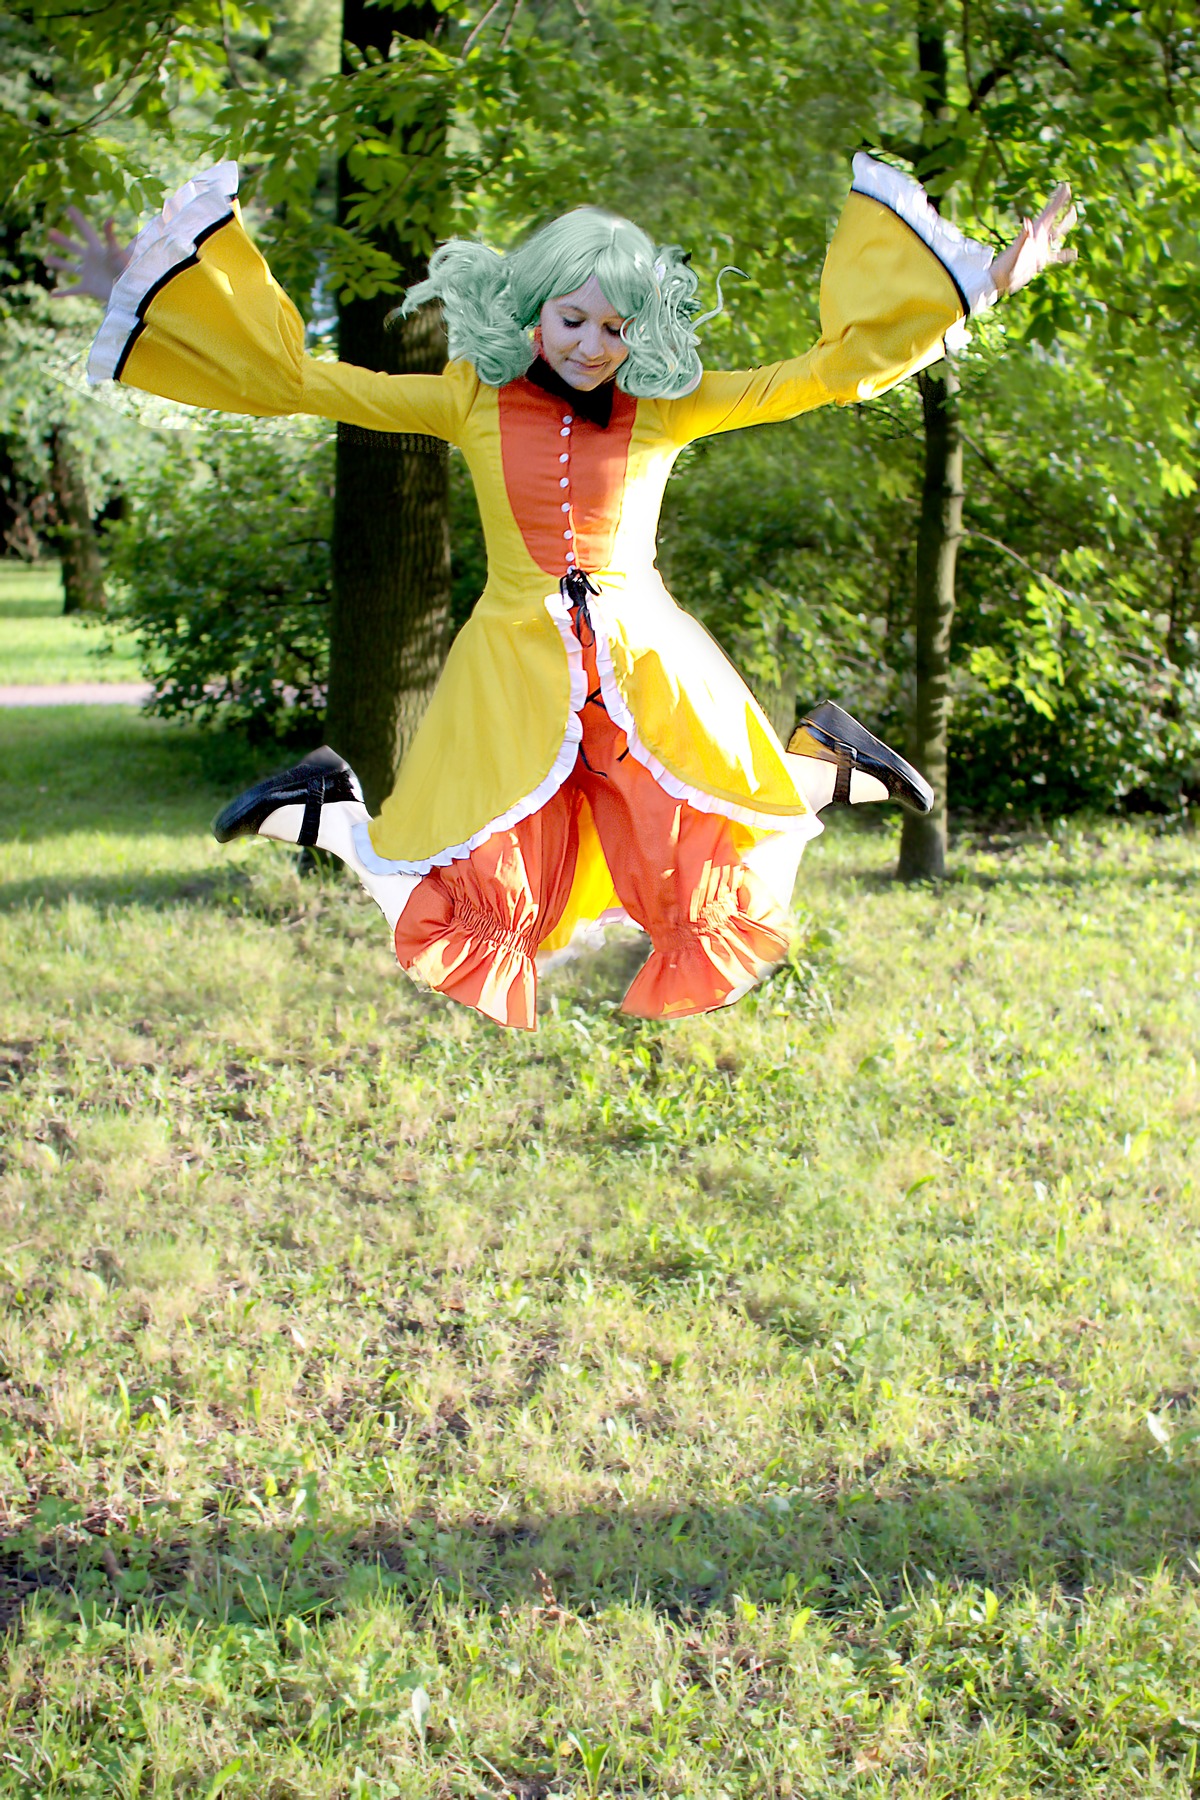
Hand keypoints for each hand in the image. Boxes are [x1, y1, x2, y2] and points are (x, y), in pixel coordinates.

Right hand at [46, 207, 131, 304]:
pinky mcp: (88, 288)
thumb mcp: (117, 252)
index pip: (86, 231)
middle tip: (50, 233)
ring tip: (46, 259)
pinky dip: (62, 293)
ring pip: (70, 268)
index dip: (78, 220)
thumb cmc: (125, 271)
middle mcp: (91, 260)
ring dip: (58, 263)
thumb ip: (111, 236)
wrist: (128, 292)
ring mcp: (89, 274)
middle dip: (62, 241)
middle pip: (74, 248)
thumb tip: (110, 218)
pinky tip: (52, 295)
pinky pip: (73, 291)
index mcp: (97, 250)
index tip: (69, 208)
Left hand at [991, 183, 1077, 297]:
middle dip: (1061, 204)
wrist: (1000, 280)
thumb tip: (1027, 220)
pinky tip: (1075, 253)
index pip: (1049, 212)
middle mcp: (1038, 238)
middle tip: (1068, 190)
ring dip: (1065, 223)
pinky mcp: (1040, 262)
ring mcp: (1040, 249)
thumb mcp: (1015, 251)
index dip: (1058, 199)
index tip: (1066, 186)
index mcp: (1034, 232)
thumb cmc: (1005, 266)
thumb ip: (1023, 237)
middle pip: (1053, 217)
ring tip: (1073, 212)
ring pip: (1057, 233)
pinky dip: (1066, 254)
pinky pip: (1057, 256)